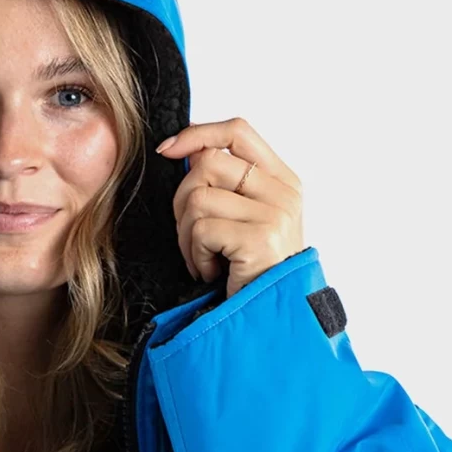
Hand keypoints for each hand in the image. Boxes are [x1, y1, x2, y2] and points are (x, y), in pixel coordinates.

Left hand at [156, 119, 304, 297]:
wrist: (274, 320)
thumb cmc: (254, 274)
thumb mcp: (249, 221)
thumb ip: (229, 186)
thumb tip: (187, 152)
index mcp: (282, 180)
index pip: (237, 130)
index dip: (197, 133)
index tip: (168, 150)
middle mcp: (282, 192)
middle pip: (208, 163)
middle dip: (183, 200)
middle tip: (192, 237)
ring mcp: (274, 214)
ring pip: (198, 197)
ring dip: (187, 235)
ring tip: (203, 259)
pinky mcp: (259, 238)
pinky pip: (201, 229)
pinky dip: (195, 255)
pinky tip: (211, 272)